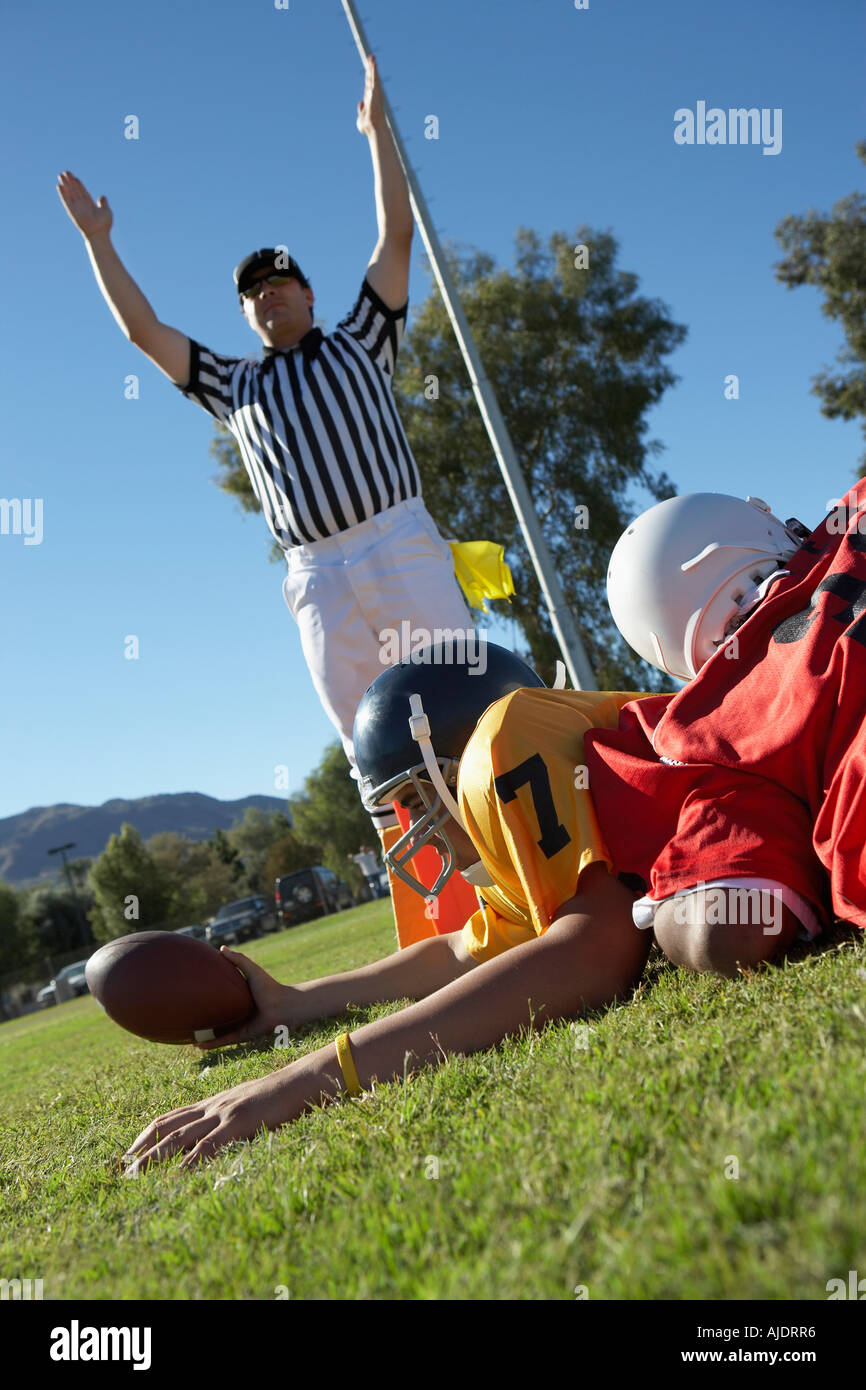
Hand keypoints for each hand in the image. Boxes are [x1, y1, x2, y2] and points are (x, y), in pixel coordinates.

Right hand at [56, 170, 112, 238]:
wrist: (99, 233)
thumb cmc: (104, 225)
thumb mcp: (106, 211)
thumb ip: (103, 203)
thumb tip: (103, 196)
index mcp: (90, 204)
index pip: (83, 191)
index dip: (79, 184)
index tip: (75, 177)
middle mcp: (82, 205)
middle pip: (75, 190)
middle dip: (70, 181)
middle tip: (66, 172)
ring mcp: (77, 207)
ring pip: (70, 193)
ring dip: (65, 184)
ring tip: (60, 175)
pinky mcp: (72, 211)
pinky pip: (66, 201)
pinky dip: (63, 194)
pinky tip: (59, 186)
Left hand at [122, 1064, 306, 1172]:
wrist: (300, 1081)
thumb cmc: (278, 1097)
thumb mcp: (247, 1105)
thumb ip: (229, 1118)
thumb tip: (217, 1137)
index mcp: (212, 1103)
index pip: (169, 1118)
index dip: (145, 1136)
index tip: (128, 1154)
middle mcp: (211, 1106)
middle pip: (165, 1128)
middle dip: (141, 1151)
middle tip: (122, 1172)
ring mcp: (222, 1113)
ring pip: (178, 1138)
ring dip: (154, 1159)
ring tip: (136, 1178)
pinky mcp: (238, 1123)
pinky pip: (207, 1146)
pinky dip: (189, 1163)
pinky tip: (177, 1177)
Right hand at [195, 946, 295, 1050]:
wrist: (283, 1005)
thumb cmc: (269, 986)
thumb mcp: (251, 970)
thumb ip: (238, 959)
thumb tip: (221, 948)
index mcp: (239, 997)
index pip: (220, 997)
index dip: (208, 996)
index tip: (193, 994)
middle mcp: (238, 1012)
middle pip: (217, 1016)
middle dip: (203, 1018)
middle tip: (186, 1017)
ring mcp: (239, 1024)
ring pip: (218, 1032)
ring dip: (204, 1036)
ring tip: (188, 1038)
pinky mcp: (243, 1035)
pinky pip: (225, 1040)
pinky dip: (213, 1044)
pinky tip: (200, 1046)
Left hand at [356, 54, 384, 135]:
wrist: (372, 128)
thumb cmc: (368, 126)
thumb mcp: (361, 117)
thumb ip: (361, 110)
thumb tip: (360, 103)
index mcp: (369, 98)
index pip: (368, 84)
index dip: (368, 75)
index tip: (369, 67)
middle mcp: (373, 94)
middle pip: (371, 78)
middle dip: (371, 68)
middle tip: (371, 57)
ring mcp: (374, 92)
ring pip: (373, 77)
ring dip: (373, 67)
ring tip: (372, 57)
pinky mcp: (375, 91)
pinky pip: (375, 79)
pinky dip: (374, 71)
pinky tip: (373, 64)